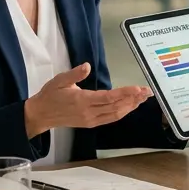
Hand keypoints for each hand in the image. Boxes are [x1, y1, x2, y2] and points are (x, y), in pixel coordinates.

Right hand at [23, 63, 150, 136]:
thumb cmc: (50, 95)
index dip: (126, 93)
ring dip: (130, 106)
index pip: (109, 97)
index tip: (138, 88)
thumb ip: (74, 74)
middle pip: (116, 107)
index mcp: (82, 101)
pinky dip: (122, 112)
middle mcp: (89, 112)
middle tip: (147, 92)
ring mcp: (91, 120)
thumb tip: (87, 66)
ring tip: (142, 98)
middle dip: (133, 99)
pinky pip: (110, 118)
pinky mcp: (91, 123)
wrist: (41, 115)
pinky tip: (129, 106)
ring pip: (115, 114)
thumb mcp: (59, 80)